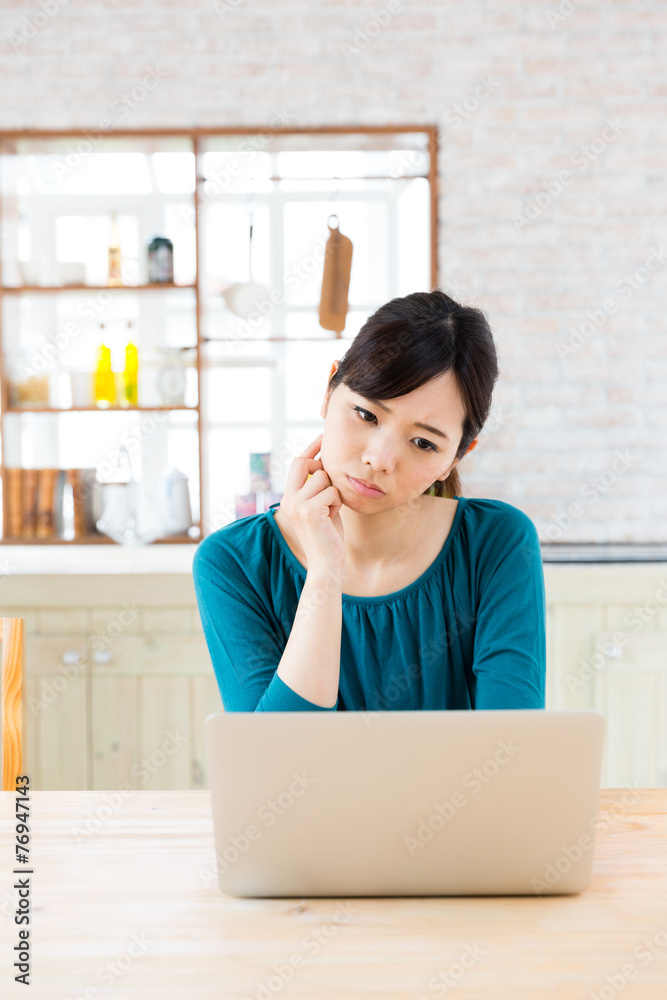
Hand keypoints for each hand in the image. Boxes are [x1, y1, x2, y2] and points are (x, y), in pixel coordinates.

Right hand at [279, 433, 345, 571]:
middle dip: (321, 467)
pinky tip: (332, 517)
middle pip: (304, 462)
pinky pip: (332, 492)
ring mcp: (296, 504)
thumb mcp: (321, 507)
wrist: (326, 564)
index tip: (324, 435)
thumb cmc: (328, 536)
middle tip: (329, 483)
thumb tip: (326, 464)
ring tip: (331, 510)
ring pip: (323, 477)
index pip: (298, 462)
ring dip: (334, 493)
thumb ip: (319, 488)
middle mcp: (288, 498)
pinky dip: (337, 503)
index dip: (311, 447)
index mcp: (289, 496)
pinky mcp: (309, 511)